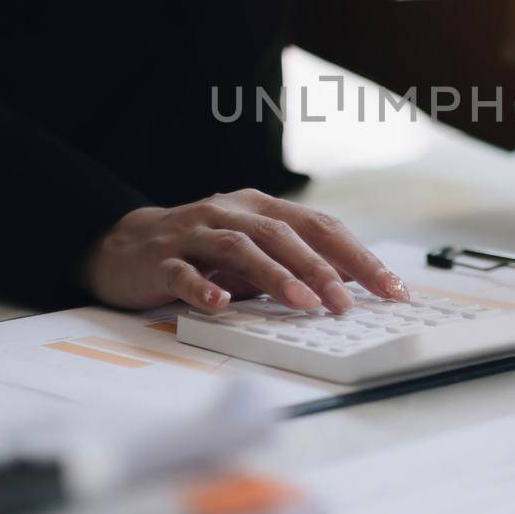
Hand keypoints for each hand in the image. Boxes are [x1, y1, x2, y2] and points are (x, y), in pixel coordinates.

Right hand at [84, 189, 409, 312]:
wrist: (123, 246)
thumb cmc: (201, 252)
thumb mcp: (253, 252)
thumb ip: (295, 262)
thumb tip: (353, 283)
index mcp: (261, 208)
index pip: (321, 226)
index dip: (359, 257)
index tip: (391, 289)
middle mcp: (231, 212)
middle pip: (284, 234)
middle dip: (322, 270)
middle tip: (348, 305)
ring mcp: (194, 233)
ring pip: (240, 249)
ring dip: (275, 277)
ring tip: (303, 305)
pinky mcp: (160, 259)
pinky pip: (184, 272)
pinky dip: (203, 288)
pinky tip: (220, 305)